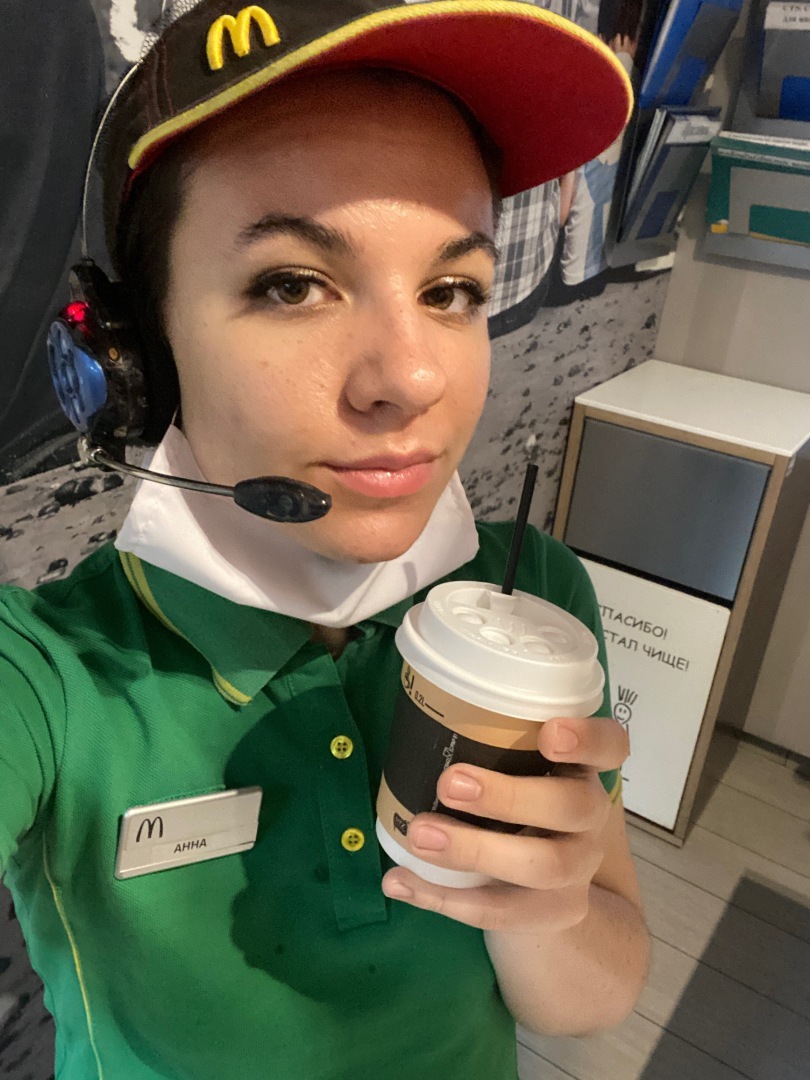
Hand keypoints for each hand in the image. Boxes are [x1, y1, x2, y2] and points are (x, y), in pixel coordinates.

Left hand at [381, 715, 629, 932]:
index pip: (610, 746)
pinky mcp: (553, 912)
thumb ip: (490, 746)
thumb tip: (415, 720)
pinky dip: (445, 896)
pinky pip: (503, 911)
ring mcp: (577, 869)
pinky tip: (401, 880)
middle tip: (450, 782)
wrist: (555, 891)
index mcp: (581, 769)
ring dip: (475, 850)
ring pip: (545, 866)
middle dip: (509, 797)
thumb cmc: (520, 804)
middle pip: (572, 807)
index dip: (589, 739)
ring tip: (419, 835)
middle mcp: (589, 817)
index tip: (550, 732)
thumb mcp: (517, 769)